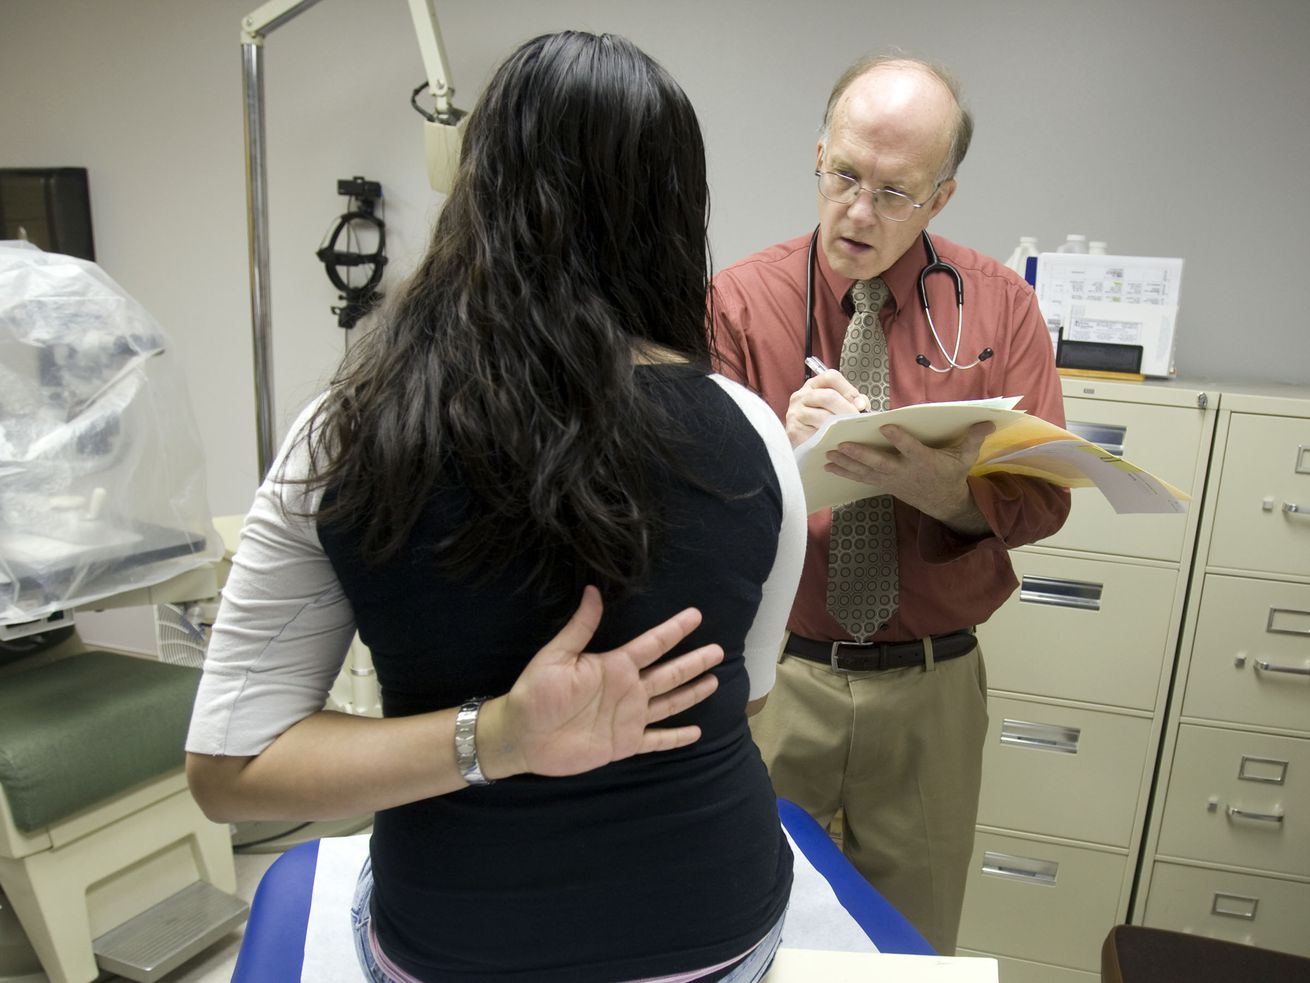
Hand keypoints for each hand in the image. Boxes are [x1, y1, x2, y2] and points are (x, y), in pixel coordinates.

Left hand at [481, 587, 723, 778]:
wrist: (522, 736)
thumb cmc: (535, 693)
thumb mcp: (555, 656)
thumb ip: (579, 628)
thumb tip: (592, 591)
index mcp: (614, 666)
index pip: (653, 645)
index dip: (674, 630)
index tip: (696, 615)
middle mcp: (628, 690)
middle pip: (670, 673)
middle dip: (693, 662)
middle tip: (719, 650)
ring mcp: (629, 717)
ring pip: (669, 702)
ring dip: (691, 693)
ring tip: (714, 682)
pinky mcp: (624, 744)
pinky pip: (657, 740)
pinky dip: (676, 738)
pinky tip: (695, 732)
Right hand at [785, 368, 869, 447]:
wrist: (804, 444)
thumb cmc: (821, 423)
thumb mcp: (836, 406)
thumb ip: (851, 401)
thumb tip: (861, 405)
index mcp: (813, 386)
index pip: (831, 377)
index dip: (848, 389)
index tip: (860, 404)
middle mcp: (801, 396)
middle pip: (828, 396)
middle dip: (847, 409)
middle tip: (858, 420)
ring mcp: (795, 413)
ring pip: (823, 416)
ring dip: (841, 424)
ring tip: (851, 430)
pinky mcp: (794, 431)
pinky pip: (816, 433)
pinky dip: (830, 436)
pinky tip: (837, 439)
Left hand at [825, 420, 994, 532]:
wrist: (943, 502)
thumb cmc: (952, 474)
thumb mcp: (965, 457)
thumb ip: (973, 438)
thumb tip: (990, 421)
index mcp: (924, 462)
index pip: (911, 449)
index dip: (899, 439)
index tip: (887, 426)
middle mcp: (904, 472)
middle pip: (880, 463)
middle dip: (860, 455)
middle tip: (842, 446)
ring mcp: (892, 480)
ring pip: (866, 472)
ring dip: (846, 464)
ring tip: (827, 456)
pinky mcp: (884, 484)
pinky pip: (862, 478)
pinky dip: (845, 472)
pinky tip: (829, 465)